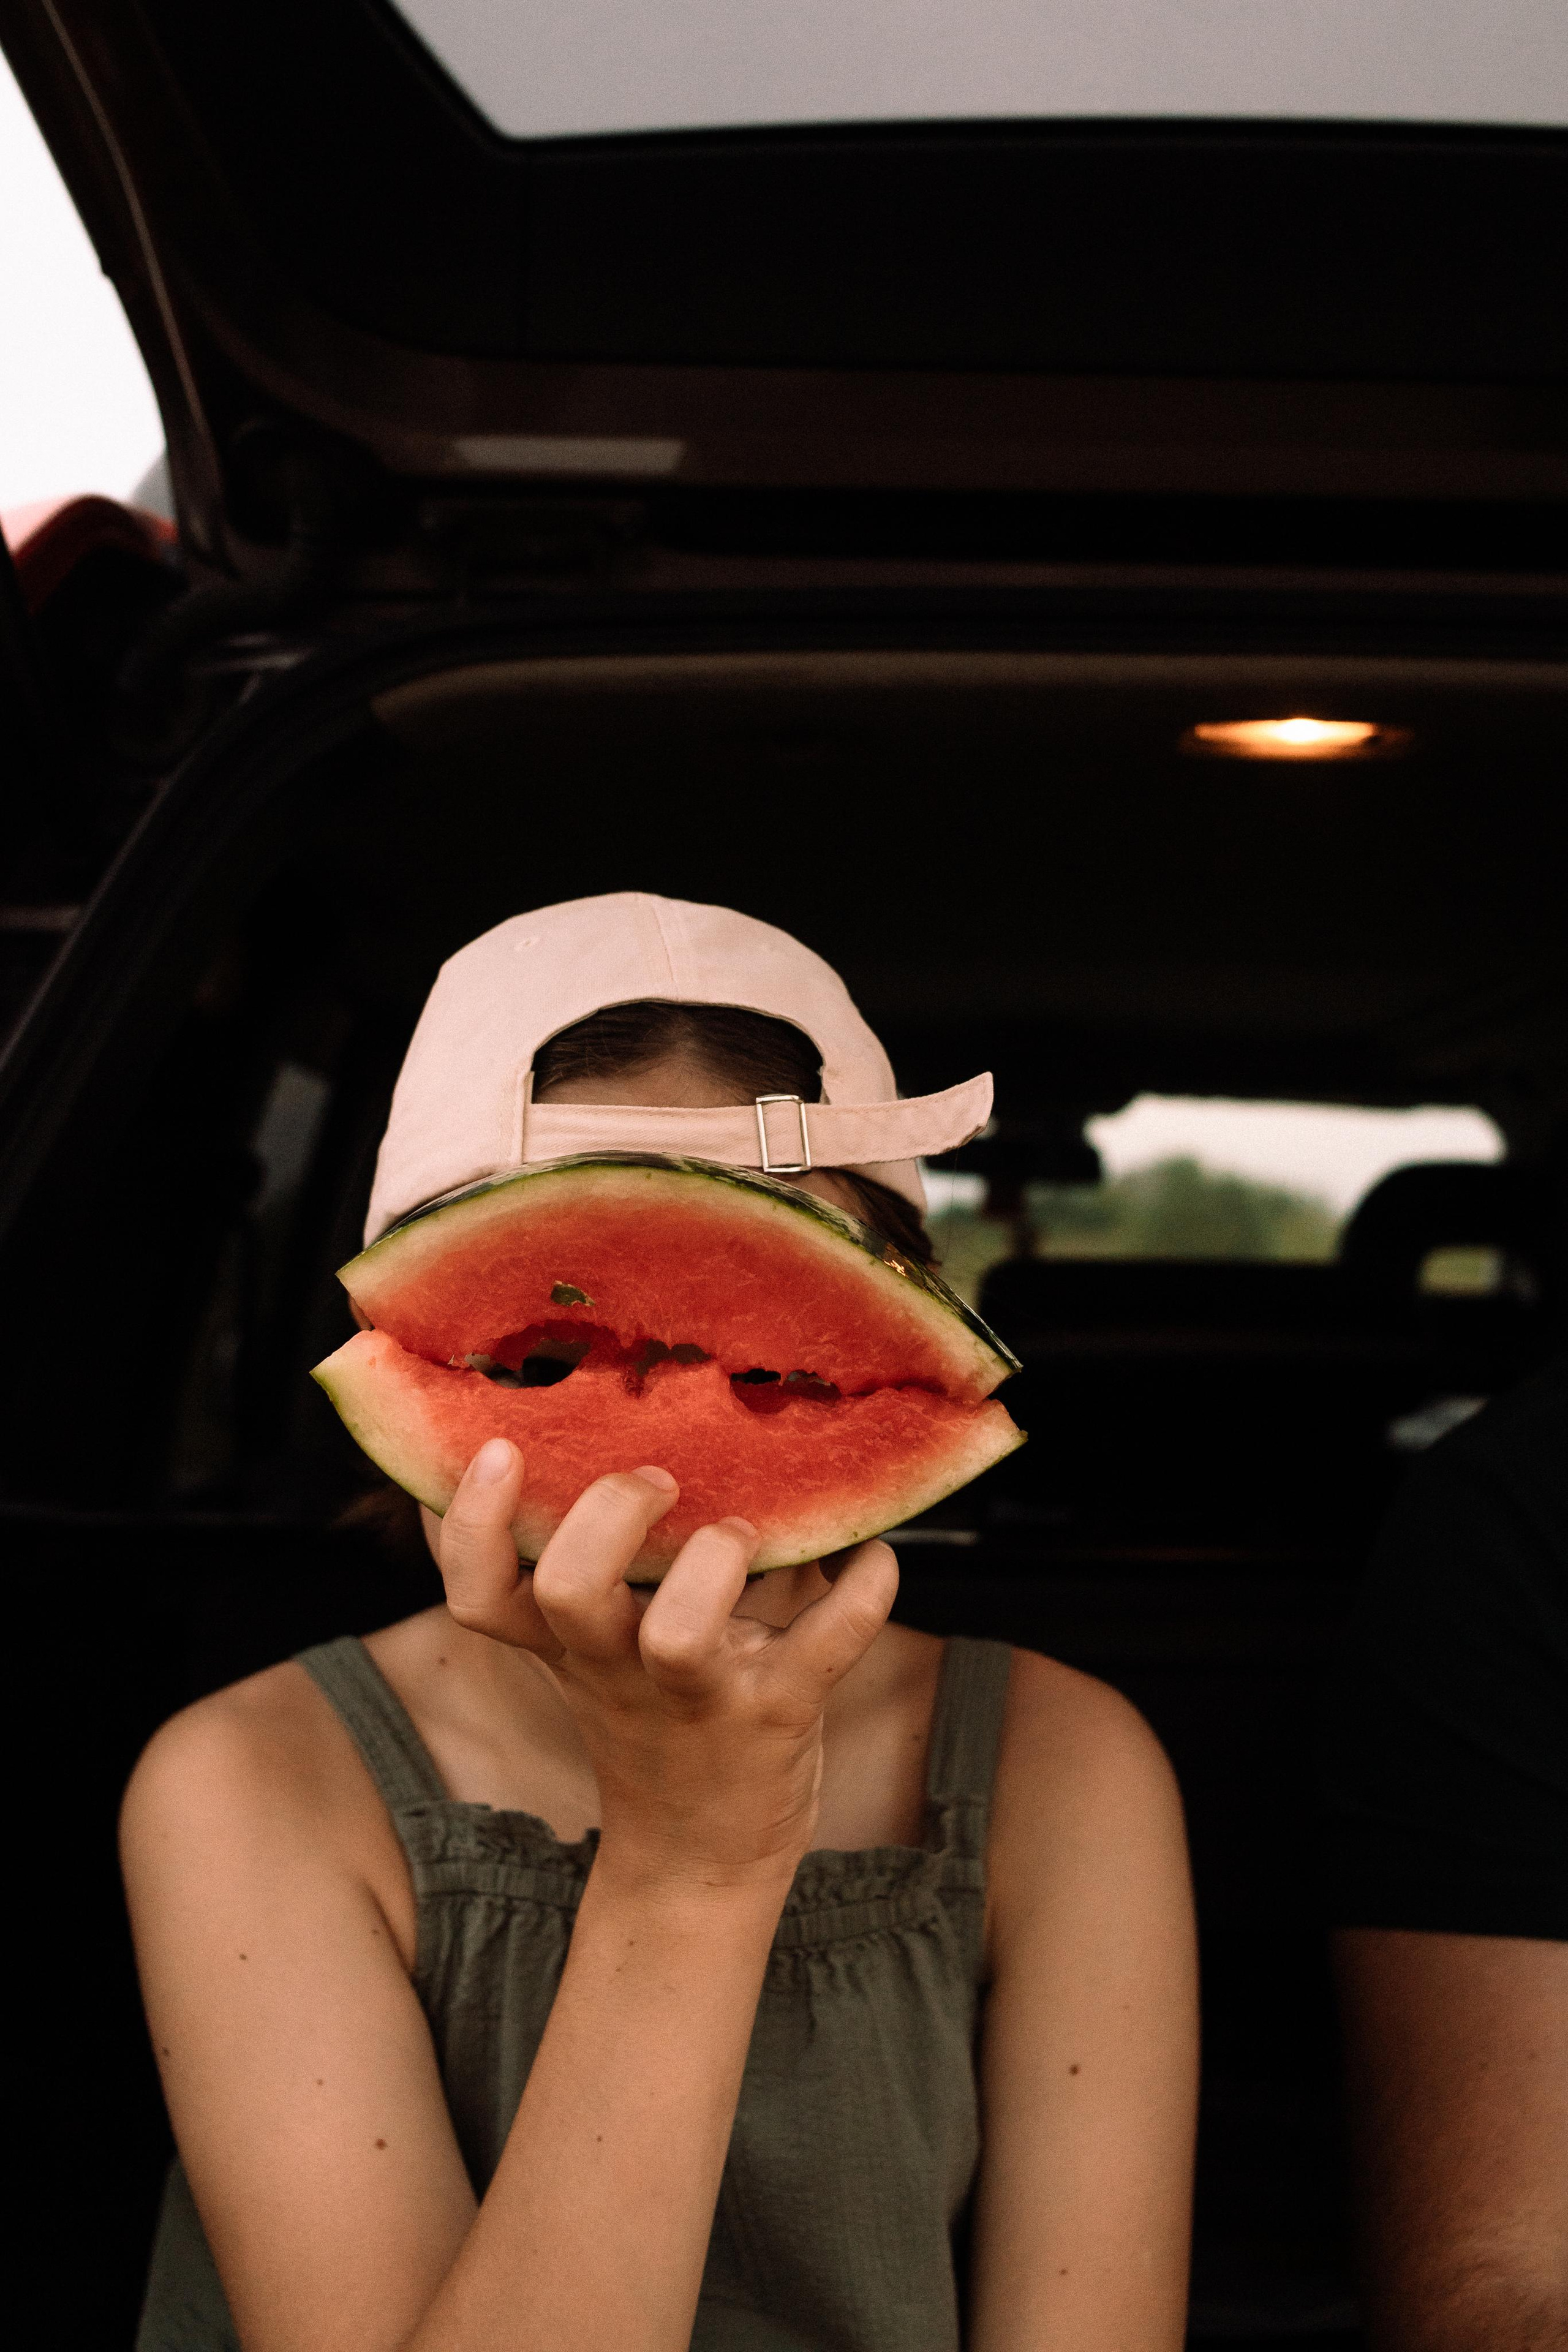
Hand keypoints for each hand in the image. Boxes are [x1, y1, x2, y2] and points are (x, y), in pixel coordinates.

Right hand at [432, 1440, 898, 1891]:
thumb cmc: (653, 1723)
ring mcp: (700, 1697)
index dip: (475, 1524)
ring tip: (742, 1532)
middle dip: (609, 1516)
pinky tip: (871, 1552)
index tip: (501, 1446)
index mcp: (570, 1644)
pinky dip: (862, 1586)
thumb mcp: (597, 1653)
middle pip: (569, 1591)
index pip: (481, 1593)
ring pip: (679, 1635)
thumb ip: (590, 1566)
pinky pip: (828, 1643)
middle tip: (660, 1480)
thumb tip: (593, 1430)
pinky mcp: (779, 1714)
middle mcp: (620, 1668)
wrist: (703, 1856)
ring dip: (716, 1561)